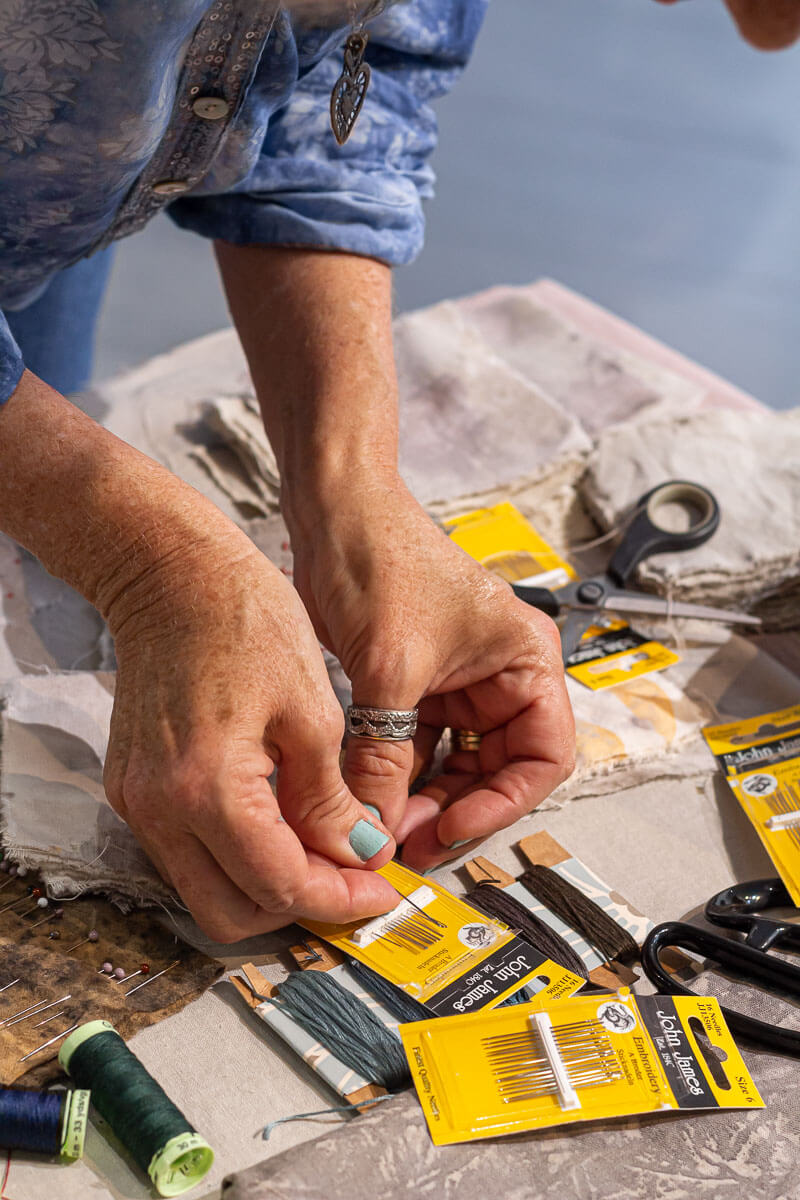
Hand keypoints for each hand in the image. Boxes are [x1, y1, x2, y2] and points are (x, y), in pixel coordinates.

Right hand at [101, 498, 397, 941]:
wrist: (171, 575)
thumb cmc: (244, 620)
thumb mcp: (312, 711)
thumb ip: (331, 799)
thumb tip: (360, 855)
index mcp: (208, 788)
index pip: (279, 885)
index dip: (339, 900)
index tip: (381, 892)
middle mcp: (159, 809)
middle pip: (231, 914)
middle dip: (300, 909)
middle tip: (354, 881)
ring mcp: (138, 803)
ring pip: (205, 891)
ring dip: (268, 887)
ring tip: (326, 852)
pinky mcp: (134, 789)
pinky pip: (186, 854)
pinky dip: (238, 857)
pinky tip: (283, 825)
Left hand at [290, 475, 574, 871]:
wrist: (331, 511)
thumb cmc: (381, 557)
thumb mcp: (389, 670)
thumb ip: (386, 756)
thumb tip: (376, 828)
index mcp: (526, 660)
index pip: (544, 756)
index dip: (503, 804)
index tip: (452, 829)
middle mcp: (502, 676)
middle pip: (499, 770)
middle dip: (456, 809)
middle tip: (409, 843)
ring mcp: (460, 685)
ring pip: (455, 767)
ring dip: (424, 800)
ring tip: (384, 830)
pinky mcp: (418, 687)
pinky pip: (418, 749)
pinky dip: (397, 777)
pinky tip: (371, 801)